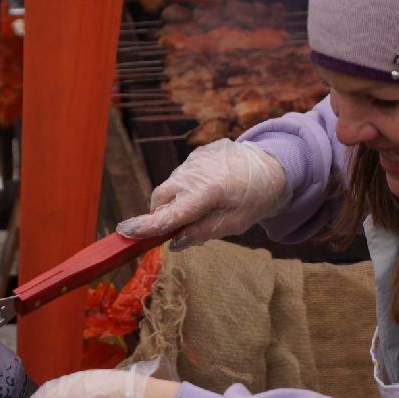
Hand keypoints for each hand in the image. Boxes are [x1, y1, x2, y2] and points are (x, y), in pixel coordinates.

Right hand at [116, 139, 286, 249]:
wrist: (273, 165)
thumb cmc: (256, 199)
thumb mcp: (234, 224)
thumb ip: (202, 232)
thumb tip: (174, 242)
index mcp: (208, 192)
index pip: (170, 214)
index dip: (147, 226)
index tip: (125, 232)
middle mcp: (196, 173)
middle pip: (161, 197)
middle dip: (160, 214)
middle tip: (176, 227)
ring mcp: (195, 160)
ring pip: (170, 187)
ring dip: (175, 201)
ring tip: (202, 206)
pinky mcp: (196, 155)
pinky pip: (181, 176)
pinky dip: (185, 188)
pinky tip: (207, 191)